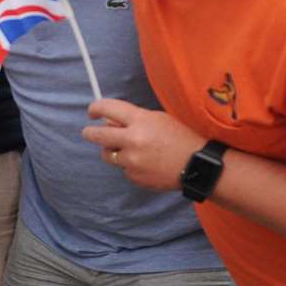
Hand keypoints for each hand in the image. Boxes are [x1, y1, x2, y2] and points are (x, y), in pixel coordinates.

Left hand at [81, 98, 206, 192]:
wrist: (196, 165)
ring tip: (129, 150)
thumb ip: (134, 119)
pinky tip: (146, 163)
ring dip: (113, 151)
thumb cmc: (180, 138)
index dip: (95, 109)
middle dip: (90, 132)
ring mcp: (132, 161)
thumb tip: (110, 122)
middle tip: (89, 132)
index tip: (92, 112)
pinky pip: (124, 169)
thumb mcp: (159, 119)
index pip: (107, 109)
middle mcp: (132, 140)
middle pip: (97, 135)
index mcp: (140, 121)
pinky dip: (129, 166)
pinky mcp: (134, 177)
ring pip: (108, 155)